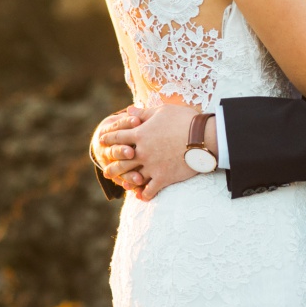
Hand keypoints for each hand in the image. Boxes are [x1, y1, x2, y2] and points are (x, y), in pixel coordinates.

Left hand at [96, 104, 210, 200]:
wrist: (203, 137)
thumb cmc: (184, 120)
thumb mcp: (163, 111)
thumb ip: (144, 113)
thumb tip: (128, 110)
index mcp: (140, 133)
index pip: (118, 136)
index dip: (109, 138)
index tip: (103, 141)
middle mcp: (142, 151)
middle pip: (120, 160)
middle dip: (112, 165)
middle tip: (106, 170)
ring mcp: (151, 166)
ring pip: (132, 176)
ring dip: (125, 181)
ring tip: (121, 185)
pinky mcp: (163, 178)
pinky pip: (149, 190)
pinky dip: (143, 194)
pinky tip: (141, 196)